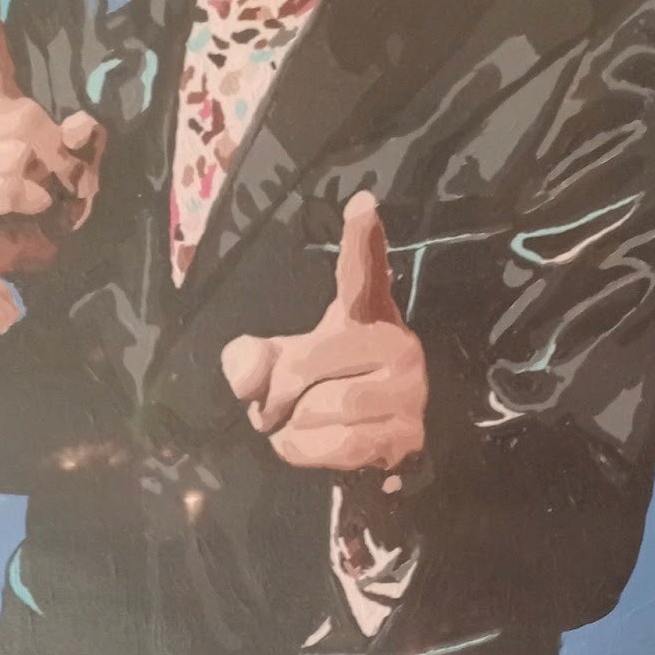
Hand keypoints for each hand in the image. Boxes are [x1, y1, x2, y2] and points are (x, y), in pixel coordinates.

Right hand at [0, 0, 105, 278]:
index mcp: (4, 106)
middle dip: (59, 163)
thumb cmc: (57, 197)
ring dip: (44, 192)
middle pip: (28, 128)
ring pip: (18, 164)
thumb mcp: (83, 164)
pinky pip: (4, 193)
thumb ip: (86, 142)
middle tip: (59, 186)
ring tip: (39, 204)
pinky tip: (17, 216)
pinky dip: (25, 210)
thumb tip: (82, 123)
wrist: (28, 249)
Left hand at [220, 192, 426, 472]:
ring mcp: (410, 388)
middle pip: (304, 365)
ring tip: (302, 428)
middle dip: (275, 398)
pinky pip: (335, 445)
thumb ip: (251, 361)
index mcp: (364, 313)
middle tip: (276, 410)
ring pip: (319, 410)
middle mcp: (396, 342)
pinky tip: (317, 449)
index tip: (361, 201)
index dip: (360, 239)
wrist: (374, 453)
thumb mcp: (283, 368)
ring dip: (292, 430)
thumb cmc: (324, 394)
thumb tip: (244, 369)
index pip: (360, 273)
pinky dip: (307, 454)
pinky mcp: (409, 433)